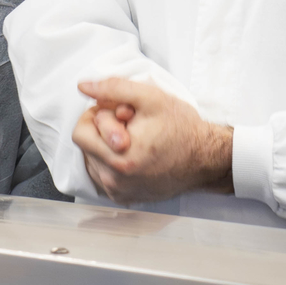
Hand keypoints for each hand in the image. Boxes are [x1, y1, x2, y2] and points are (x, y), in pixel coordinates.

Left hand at [71, 78, 231, 204]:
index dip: (97, 116)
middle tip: (129, 124)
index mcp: (119, 159)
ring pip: (92, 162)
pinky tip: (133, 154)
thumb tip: (83, 86)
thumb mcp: (151, 98)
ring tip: (133, 140)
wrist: (205, 159)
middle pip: (85, 148)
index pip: (80, 133)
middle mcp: (115, 181)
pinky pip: (103, 176)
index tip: (119, 113)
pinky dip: (112, 162)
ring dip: (105, 147)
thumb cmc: (182, 128)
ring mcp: (119, 192)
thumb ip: (113, 88)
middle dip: (102, 131)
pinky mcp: (125, 198)